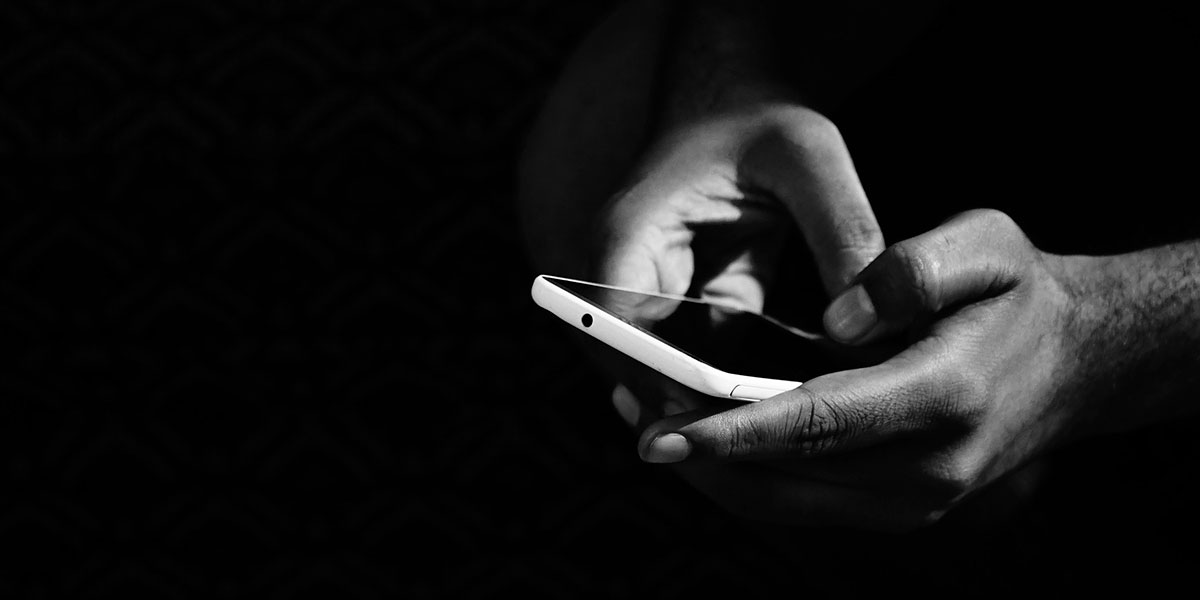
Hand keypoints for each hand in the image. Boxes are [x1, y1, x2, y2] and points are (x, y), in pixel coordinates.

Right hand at [591, 103, 882, 411]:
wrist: (736, 104)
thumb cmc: (760, 117)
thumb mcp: (808, 156)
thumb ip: (840, 229)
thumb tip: (869, 319)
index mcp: (630, 235)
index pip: (619, 327)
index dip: (659, 380)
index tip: (716, 423)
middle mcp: (630, 276)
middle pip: (639, 367)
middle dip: (693, 410)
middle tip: (764, 451)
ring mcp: (659, 300)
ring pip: (673, 377)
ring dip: (719, 407)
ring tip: (787, 441)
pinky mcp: (695, 312)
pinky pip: (709, 368)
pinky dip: (744, 391)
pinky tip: (799, 411)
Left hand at [627, 209, 1090, 530]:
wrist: (1078, 361)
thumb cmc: (1022, 295)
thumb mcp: (989, 244)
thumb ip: (914, 270)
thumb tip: (837, 323)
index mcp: (943, 398)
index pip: (815, 422)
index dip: (731, 430)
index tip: (659, 431)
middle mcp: (928, 471)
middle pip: (785, 478)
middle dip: (698, 453)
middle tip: (628, 409)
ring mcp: (917, 502)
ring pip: (786, 503)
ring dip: (714, 470)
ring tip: (649, 418)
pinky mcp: (902, 509)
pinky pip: (805, 504)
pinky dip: (749, 476)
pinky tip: (708, 436)